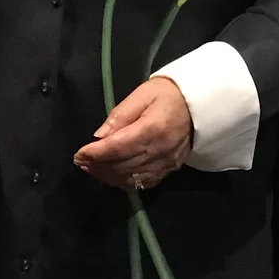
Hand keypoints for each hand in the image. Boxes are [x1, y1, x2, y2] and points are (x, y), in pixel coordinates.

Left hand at [74, 76, 193, 189]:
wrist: (199, 106)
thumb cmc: (168, 95)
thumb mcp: (142, 95)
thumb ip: (120, 115)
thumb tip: (99, 136)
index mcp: (153, 129)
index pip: (118, 147)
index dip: (96, 154)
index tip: (79, 154)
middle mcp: (160, 151)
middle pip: (122, 166)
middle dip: (98, 166)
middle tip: (80, 161)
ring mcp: (166, 164)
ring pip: (131, 178)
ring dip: (108, 176)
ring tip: (91, 168)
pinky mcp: (169, 170)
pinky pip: (143, 183)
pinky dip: (124, 181)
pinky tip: (112, 175)